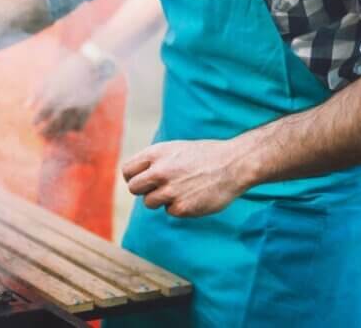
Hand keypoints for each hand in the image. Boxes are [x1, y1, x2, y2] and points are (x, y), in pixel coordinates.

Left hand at [30, 53, 108, 138]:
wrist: (92, 66)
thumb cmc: (68, 70)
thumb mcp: (49, 78)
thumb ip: (37, 93)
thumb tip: (26, 107)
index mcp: (53, 96)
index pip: (41, 115)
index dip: (36, 122)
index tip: (33, 125)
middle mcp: (64, 105)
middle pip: (52, 125)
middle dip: (45, 132)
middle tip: (41, 135)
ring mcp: (76, 109)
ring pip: (66, 128)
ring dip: (58, 133)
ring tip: (54, 135)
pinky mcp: (87, 111)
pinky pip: (79, 126)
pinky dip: (74, 129)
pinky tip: (69, 129)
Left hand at [122, 139, 251, 216]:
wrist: (233, 164)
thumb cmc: (204, 155)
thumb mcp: (175, 149)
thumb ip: (154, 162)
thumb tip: (135, 177)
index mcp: (156, 154)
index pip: (127, 171)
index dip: (133, 177)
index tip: (141, 181)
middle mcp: (159, 172)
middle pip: (134, 188)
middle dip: (144, 190)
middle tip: (159, 188)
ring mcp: (170, 190)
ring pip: (149, 203)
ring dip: (162, 200)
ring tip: (181, 190)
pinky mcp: (182, 208)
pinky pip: (170, 211)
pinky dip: (179, 207)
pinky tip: (194, 196)